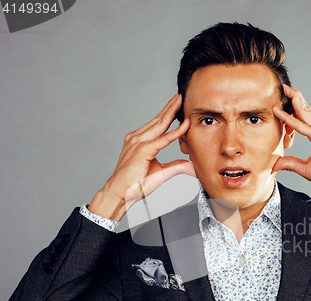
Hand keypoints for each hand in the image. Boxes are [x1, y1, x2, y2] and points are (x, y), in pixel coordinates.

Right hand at [89, 94, 194, 220]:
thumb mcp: (160, 173)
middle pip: (158, 119)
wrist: (120, 194)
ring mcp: (138, 143)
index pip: (156, 124)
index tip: (177, 106)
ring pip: (159, 124)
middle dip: (170, 107)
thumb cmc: (134, 184)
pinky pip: (162, 140)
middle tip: (180, 96)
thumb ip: (175, 166)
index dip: (168, 114)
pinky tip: (184, 126)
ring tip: (181, 102)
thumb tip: (190, 166)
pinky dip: (175, 133)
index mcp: (139, 141)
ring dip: (171, 112)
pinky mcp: (142, 151)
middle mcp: (137, 138)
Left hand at [272, 85, 310, 203]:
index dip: (295, 107)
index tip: (285, 100)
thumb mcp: (306, 169)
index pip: (307, 116)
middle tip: (283, 87)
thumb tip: (275, 165)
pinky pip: (303, 127)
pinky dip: (290, 120)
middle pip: (307, 109)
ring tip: (284, 91)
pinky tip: (280, 114)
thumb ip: (291, 164)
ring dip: (293, 101)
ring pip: (305, 113)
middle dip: (295, 97)